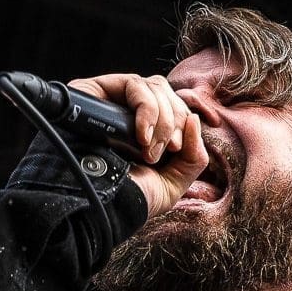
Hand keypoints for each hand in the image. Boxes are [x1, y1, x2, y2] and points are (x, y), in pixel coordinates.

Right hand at [66, 72, 207, 218]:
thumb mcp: (172, 185)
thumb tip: (194, 120)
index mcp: (149, 133)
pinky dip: (146, 108)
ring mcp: (114, 101)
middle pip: (165, 93)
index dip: (183, 122)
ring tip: (148, 150)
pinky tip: (141, 135)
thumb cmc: (130, 199)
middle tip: (165, 151)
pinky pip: (134, 84)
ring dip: (161, 119)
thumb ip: (193, 157)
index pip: (174, 107)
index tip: (177, 148)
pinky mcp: (97, 92)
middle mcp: (131, 115)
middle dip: (174, 121)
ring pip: (153, 86)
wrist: (99, 206)